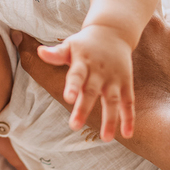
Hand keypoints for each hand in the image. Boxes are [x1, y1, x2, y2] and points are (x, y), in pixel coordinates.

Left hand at [35, 24, 135, 140]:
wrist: (113, 31)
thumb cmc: (85, 43)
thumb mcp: (70, 44)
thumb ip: (56, 53)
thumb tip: (40, 52)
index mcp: (83, 62)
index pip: (77, 75)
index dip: (73, 86)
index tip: (68, 98)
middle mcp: (100, 72)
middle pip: (92, 92)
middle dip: (84, 108)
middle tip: (74, 126)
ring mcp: (114, 79)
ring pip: (113, 101)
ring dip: (110, 120)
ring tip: (106, 139)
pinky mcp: (126, 84)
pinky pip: (129, 103)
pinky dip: (129, 118)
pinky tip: (127, 135)